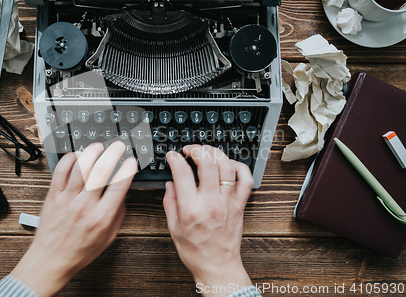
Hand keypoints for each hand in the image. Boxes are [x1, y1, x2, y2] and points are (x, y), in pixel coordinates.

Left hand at [10, 141, 136, 296]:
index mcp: (102, 216)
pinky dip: (69, 159)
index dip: (128, 168)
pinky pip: (60, 171)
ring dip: (91, 152)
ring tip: (98, 147)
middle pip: (101, 170)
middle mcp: (85, 205)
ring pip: (80, 167)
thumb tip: (122, 194)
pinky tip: (77, 156)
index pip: (119, 185)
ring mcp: (67, 199)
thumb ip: (118, 215)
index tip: (131, 161)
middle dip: (113, 153)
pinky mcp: (53, 196)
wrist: (52, 259)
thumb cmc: (79, 251)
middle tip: (117, 146)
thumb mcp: (108, 237)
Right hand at [164, 145, 253, 296]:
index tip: (172, 156)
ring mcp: (227, 203)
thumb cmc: (195, 251)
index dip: (175, 159)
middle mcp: (211, 203)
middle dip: (196, 150)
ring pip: (227, 168)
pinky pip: (245, 180)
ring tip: (207, 151)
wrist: (217, 266)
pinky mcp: (239, 205)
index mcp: (191, 209)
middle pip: (208, 164)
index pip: (182, 173)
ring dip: (216, 154)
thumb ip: (170, 202)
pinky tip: (229, 164)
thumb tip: (170, 183)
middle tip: (190, 149)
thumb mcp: (173, 227)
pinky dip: (239, 167)